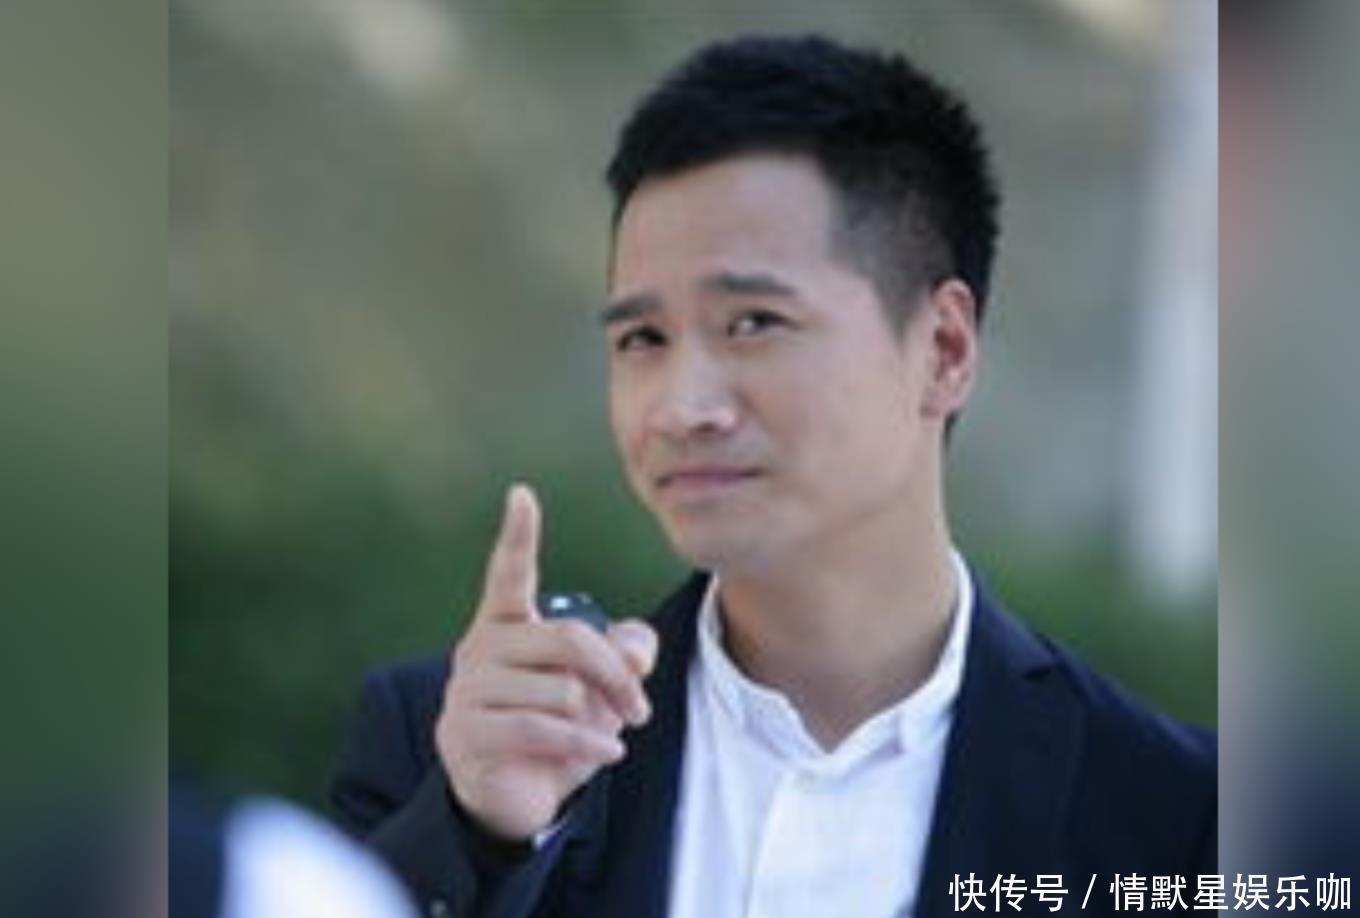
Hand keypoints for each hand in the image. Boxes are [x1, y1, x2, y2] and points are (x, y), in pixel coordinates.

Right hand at [435, 484, 657, 841]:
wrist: (511, 795)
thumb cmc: (553, 727)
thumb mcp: (596, 688)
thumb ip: (622, 655)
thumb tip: (635, 650)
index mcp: (505, 624)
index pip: (509, 574)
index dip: (518, 536)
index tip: (522, 494)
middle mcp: (480, 649)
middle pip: (568, 639)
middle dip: (616, 674)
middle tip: (640, 707)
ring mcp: (467, 691)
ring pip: (560, 690)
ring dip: (597, 719)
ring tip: (600, 736)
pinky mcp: (467, 733)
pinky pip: (542, 728)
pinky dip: (587, 743)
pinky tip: (608, 753)